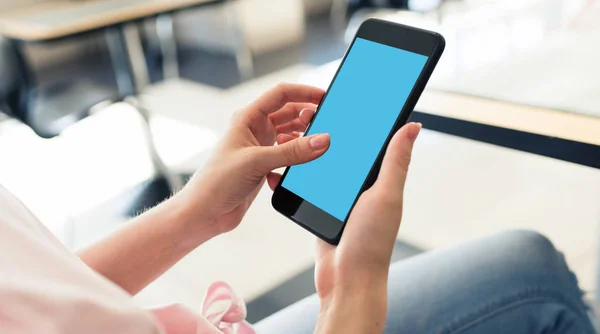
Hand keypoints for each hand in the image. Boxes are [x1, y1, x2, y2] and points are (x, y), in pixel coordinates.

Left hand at [175, 84, 330, 241]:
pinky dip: (292, 165)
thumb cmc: (216, 182)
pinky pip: (288, 159)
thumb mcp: (257, 162)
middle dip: (307, 119)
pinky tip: (285, 176)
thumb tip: (322, 140)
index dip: (304, 92)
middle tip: (324, 127)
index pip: (281, 94)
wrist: (203, 213)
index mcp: (247, 118)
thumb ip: (293, 151)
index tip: (325, 97)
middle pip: (289, 114)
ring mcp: (260, 148)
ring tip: (312, 151)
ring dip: (301, 143)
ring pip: (290, 137)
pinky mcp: (263, 167)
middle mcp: (254, 129)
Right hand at [307, 122, 420, 333]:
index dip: (363, 120)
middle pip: (344, 152)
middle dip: (330, 131)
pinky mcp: (322, 209)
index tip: (350, 98)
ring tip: (297, 131)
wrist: (346, 280)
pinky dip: (300, 176)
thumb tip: (413, 126)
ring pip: (324, 167)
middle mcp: (361, 187)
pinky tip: (288, 164)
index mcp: (380, 180)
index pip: (373, 142)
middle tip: (313, 111)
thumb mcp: (386, 195)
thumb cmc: (371, 242)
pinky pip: (310, 187)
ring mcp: (340, 198)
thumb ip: (396, 161)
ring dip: (312, 151)